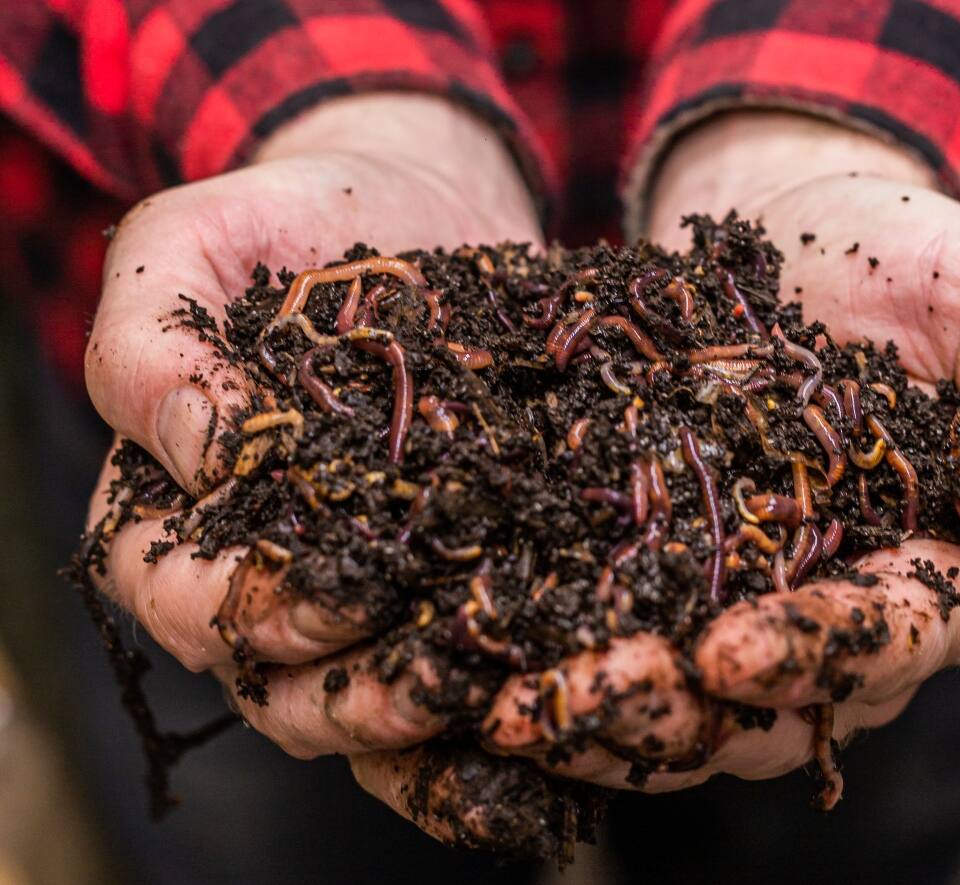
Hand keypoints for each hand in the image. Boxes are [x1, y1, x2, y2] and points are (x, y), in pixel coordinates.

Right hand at [84, 93, 540, 753]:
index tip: (336, 599)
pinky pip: (456, 652)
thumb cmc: (289, 221)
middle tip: (436, 680)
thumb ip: (153, 346)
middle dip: (353, 698)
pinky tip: (543, 686)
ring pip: (367, 693)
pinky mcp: (453, 564)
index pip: (182, 597)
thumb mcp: (188, 245)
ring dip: (426, 713)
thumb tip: (204, 452)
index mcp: (175, 509)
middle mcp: (265, 565)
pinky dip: (492, 689)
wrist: (417, 204)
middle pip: (280, 678)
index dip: (250, 615)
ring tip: (497, 691)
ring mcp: (363, 577)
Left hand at [425, 113, 959, 796]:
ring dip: (593, 712)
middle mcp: (836, 610)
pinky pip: (606, 632)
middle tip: (582, 698)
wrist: (787, 225)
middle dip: (676, 713)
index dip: (820, 654)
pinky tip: (475, 660)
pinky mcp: (653, 568)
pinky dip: (548, 654)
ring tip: (504, 706)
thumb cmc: (903, 256)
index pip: (899, 636)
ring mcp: (737, 600)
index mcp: (943, 567)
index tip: (730, 651)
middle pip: (772, 701)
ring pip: (678, 698)